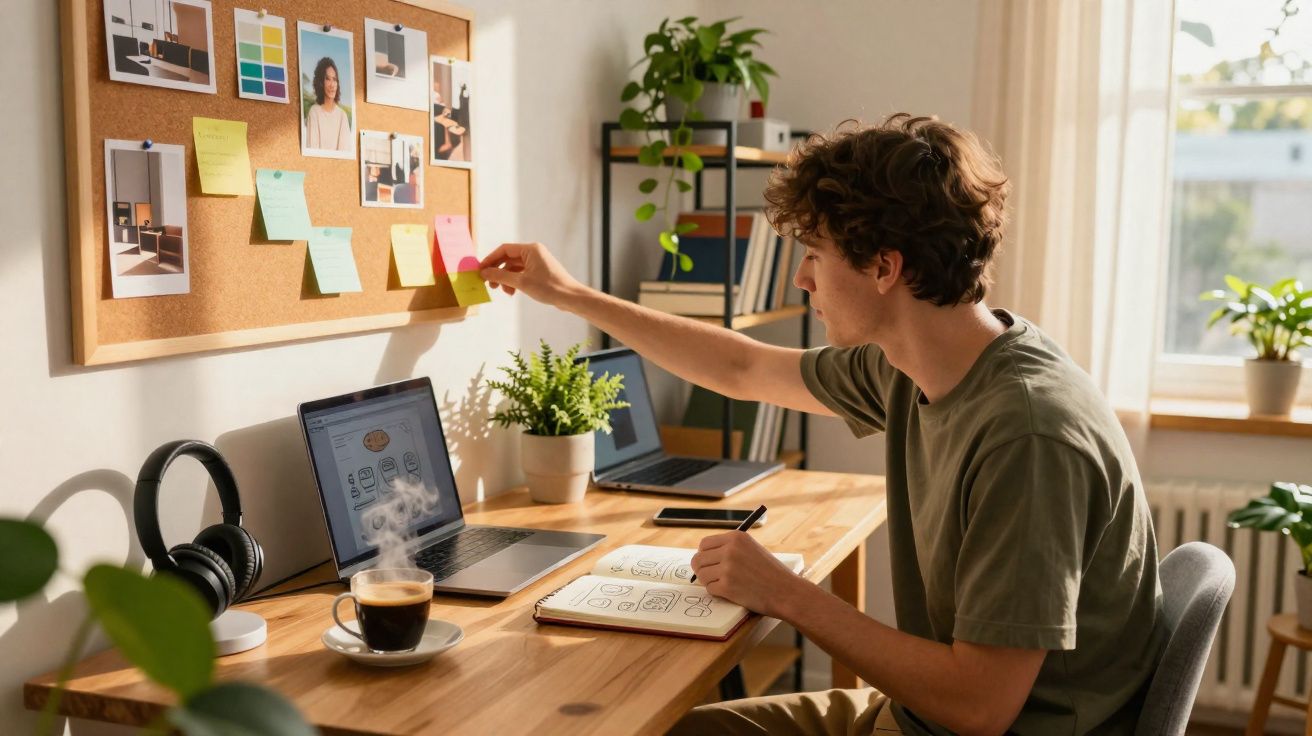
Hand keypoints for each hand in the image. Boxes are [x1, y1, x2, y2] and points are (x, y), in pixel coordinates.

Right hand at [478, 242, 582, 306]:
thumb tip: (484, 272)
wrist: (570, 297)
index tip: (481, 270)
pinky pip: (521, 273)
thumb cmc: (549, 287)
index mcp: (530, 249)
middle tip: (489, 284)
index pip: (504, 249)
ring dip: (506, 279)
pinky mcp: (539, 271)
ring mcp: (537, 262)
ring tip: (503, 291)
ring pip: (514, 268)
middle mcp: (533, 252)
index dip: (491, 259)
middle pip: (508, 259)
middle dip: (498, 272)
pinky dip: (514, 282)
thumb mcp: (521, 282)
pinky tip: (512, 292)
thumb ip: (501, 276)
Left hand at [690, 531, 805, 618]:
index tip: (709, 563)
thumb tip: (704, 555)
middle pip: (698, 559)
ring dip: (709, 582)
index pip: (704, 544)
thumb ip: (730, 548)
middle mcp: (730, 550)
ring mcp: (727, 568)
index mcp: (736, 537)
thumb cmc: (771, 572)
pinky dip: (717, 592)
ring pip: (701, 575)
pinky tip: (730, 592)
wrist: (786, 591)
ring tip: (724, 584)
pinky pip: (709, 589)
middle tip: (711, 576)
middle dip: (702, 569)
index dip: (704, 555)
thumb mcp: (752, 549)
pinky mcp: (727, 586)